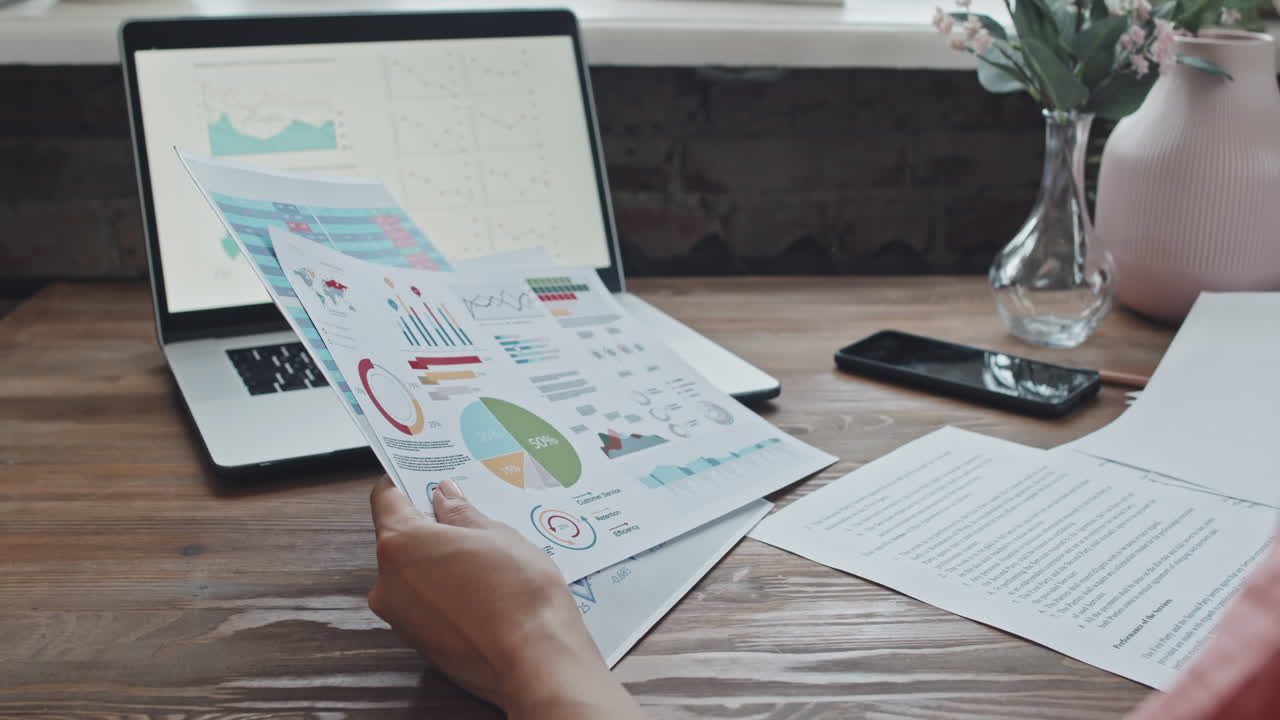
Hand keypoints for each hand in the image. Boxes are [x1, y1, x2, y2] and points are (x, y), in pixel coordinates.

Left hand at [367, 476, 644, 718]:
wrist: (535, 659)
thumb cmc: (518, 593)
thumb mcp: (496, 535)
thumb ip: (461, 513)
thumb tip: (444, 497)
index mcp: (400, 544)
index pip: (386, 499)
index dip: (405, 483)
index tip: (424, 476)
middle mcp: (388, 583)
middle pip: (400, 540)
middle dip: (431, 526)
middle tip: (470, 518)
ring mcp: (401, 618)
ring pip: (414, 574)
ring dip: (441, 562)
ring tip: (486, 558)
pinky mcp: (420, 644)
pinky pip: (426, 604)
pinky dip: (447, 592)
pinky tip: (484, 589)